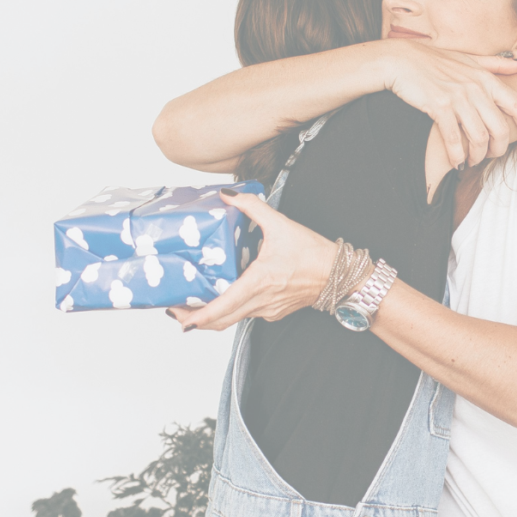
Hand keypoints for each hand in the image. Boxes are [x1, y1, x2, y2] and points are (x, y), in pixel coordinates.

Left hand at [167, 190, 335, 331]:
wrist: (339, 275)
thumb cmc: (314, 254)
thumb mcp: (281, 224)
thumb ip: (252, 207)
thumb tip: (227, 195)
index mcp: (259, 282)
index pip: (223, 308)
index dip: (198, 316)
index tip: (180, 316)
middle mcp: (261, 302)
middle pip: (221, 321)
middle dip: (195, 319)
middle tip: (177, 310)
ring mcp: (267, 310)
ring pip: (233, 319)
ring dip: (213, 315)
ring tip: (195, 303)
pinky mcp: (273, 312)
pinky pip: (247, 314)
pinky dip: (232, 309)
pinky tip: (226, 295)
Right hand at [381, 41, 516, 167]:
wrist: (401, 60)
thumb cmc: (435, 60)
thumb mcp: (469, 58)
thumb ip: (498, 64)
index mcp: (486, 78)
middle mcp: (476, 88)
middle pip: (500, 128)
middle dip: (498, 149)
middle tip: (491, 156)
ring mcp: (458, 97)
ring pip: (479, 137)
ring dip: (477, 155)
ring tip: (471, 161)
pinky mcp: (438, 107)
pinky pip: (454, 139)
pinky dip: (457, 155)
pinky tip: (457, 163)